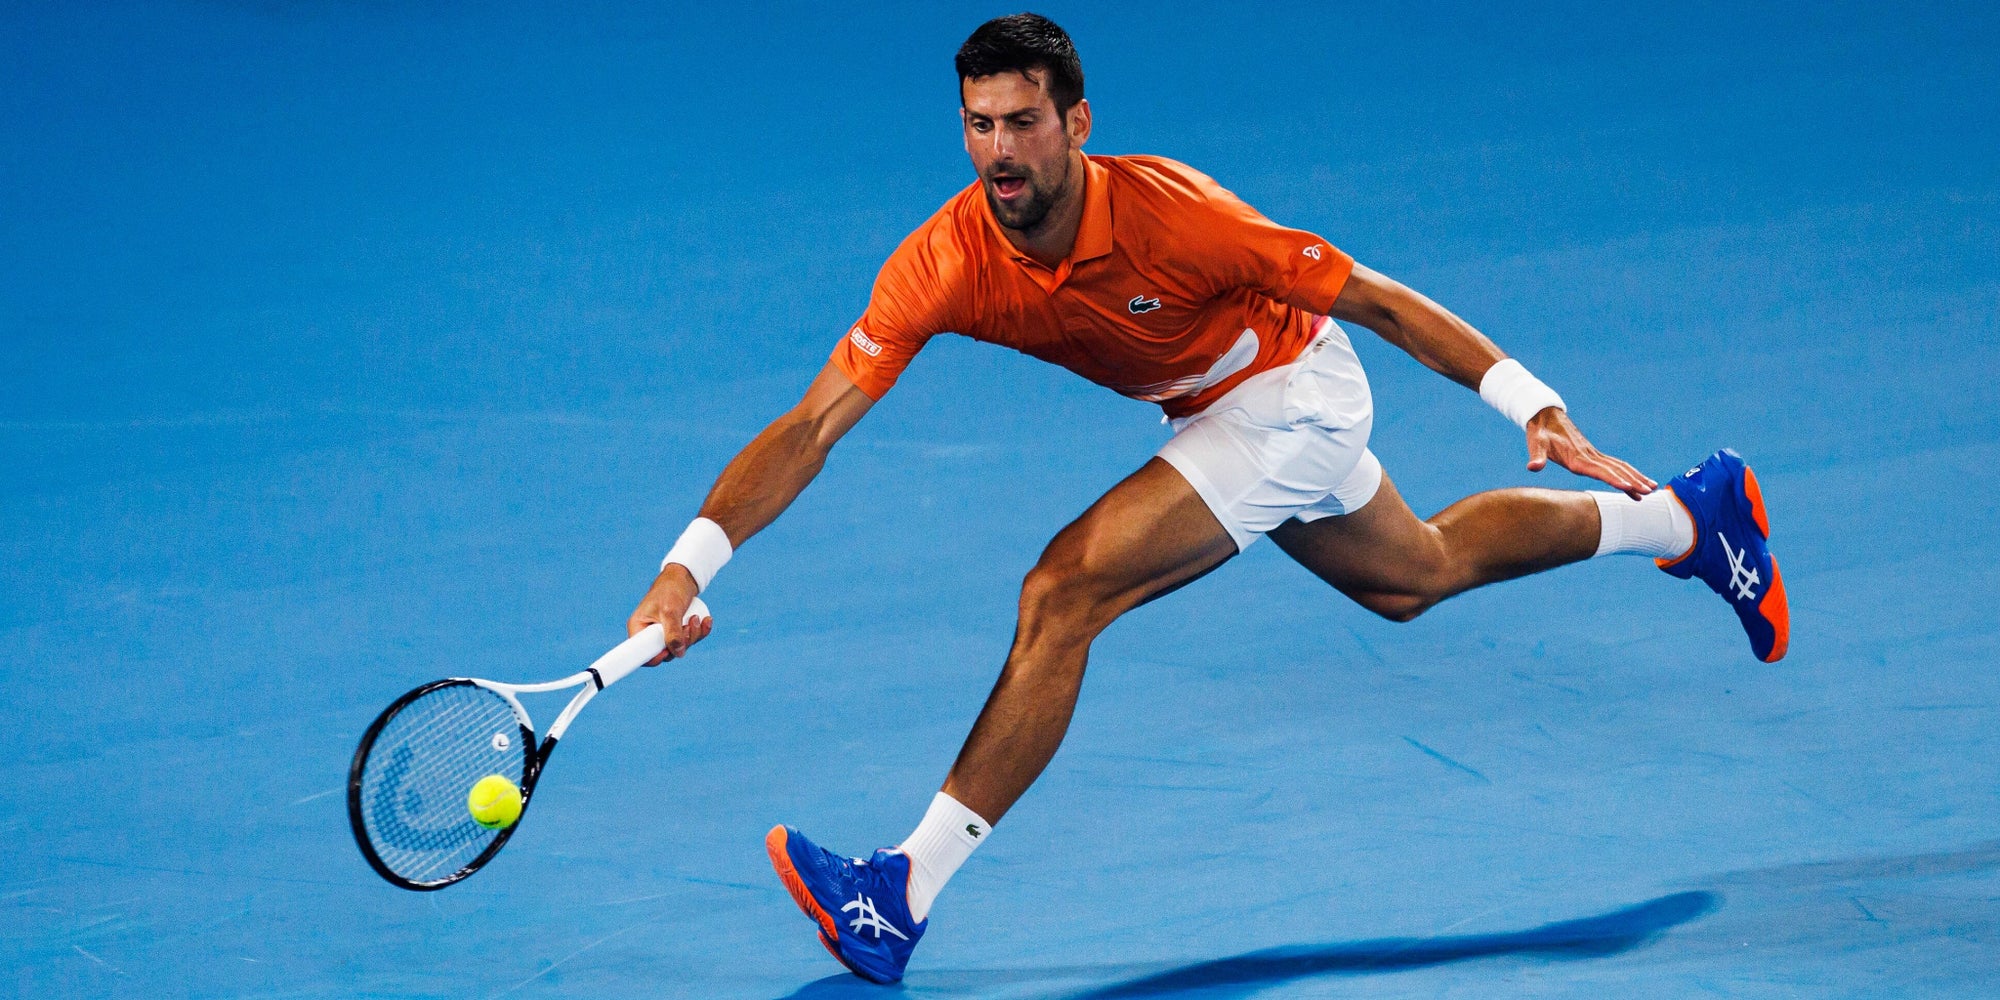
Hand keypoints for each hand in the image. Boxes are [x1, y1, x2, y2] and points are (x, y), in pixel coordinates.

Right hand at [627, 564, 713, 664]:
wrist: (683, 576)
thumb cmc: (671, 589)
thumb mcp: (671, 611)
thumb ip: (673, 633)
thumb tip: (678, 653)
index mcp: (639, 627)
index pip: (641, 653)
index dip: (655, 658)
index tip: (669, 651)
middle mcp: (649, 632)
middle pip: (665, 652)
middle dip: (683, 642)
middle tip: (689, 625)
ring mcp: (663, 632)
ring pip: (680, 646)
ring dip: (694, 635)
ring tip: (697, 618)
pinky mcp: (676, 629)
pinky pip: (688, 639)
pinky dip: (699, 632)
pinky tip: (706, 620)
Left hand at [1525, 407, 1656, 498]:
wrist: (1545, 416)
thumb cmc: (1539, 433)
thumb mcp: (1535, 443)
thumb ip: (1537, 456)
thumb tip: (1532, 467)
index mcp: (1576, 457)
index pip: (1598, 470)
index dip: (1612, 479)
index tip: (1627, 487)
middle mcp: (1589, 456)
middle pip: (1615, 470)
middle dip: (1632, 481)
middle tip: (1648, 492)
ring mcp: (1593, 454)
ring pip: (1619, 467)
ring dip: (1636, 477)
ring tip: (1652, 488)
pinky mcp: (1593, 455)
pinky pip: (1615, 465)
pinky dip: (1628, 473)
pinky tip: (1635, 482)